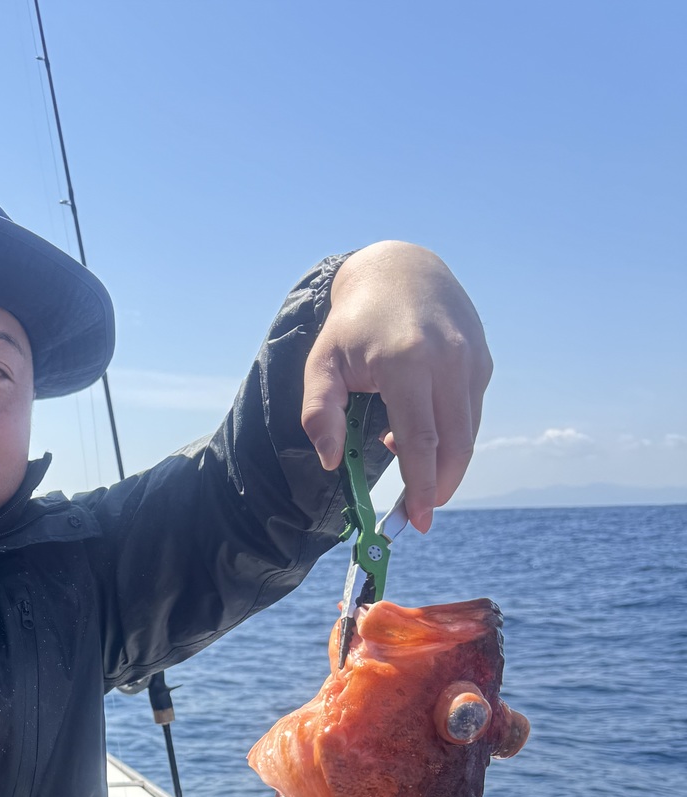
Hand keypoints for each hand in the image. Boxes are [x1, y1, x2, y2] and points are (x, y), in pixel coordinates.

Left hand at [302, 242, 491, 532]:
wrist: (401, 271)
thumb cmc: (354, 324)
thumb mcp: (321, 361)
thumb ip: (319, 412)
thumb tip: (330, 461)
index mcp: (407, 361)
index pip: (421, 439)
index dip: (421, 485)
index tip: (417, 519)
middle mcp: (448, 359)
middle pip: (454, 444)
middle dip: (440, 489)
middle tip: (419, 517)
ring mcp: (471, 359)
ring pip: (467, 433)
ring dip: (446, 467)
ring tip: (415, 478)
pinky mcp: (483, 361)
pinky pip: (470, 414)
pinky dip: (451, 438)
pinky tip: (420, 437)